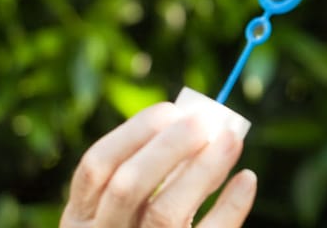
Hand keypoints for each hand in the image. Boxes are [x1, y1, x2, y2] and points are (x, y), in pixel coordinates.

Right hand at [60, 102, 256, 227]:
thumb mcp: (123, 216)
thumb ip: (146, 176)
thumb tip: (194, 123)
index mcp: (79, 220)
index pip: (96, 167)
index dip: (134, 134)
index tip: (172, 110)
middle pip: (128, 185)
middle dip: (169, 147)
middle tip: (207, 120)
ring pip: (166, 213)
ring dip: (203, 170)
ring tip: (232, 140)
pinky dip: (231, 207)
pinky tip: (247, 180)